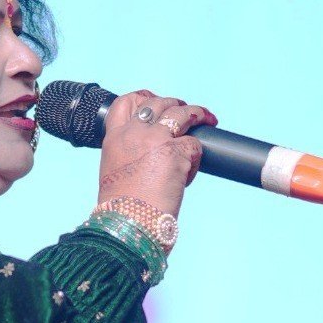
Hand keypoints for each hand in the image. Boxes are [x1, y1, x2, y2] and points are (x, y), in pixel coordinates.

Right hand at [97, 90, 216, 216]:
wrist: (129, 225)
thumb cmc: (122, 211)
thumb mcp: (115, 174)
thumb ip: (129, 156)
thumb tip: (152, 153)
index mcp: (114, 139)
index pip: (125, 103)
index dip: (143, 97)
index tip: (154, 100)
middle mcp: (134, 134)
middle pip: (158, 103)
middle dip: (175, 104)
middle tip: (187, 112)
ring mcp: (156, 140)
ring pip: (181, 113)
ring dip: (197, 114)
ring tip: (208, 119)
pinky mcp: (177, 152)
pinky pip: (194, 145)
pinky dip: (196, 157)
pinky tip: (189, 174)